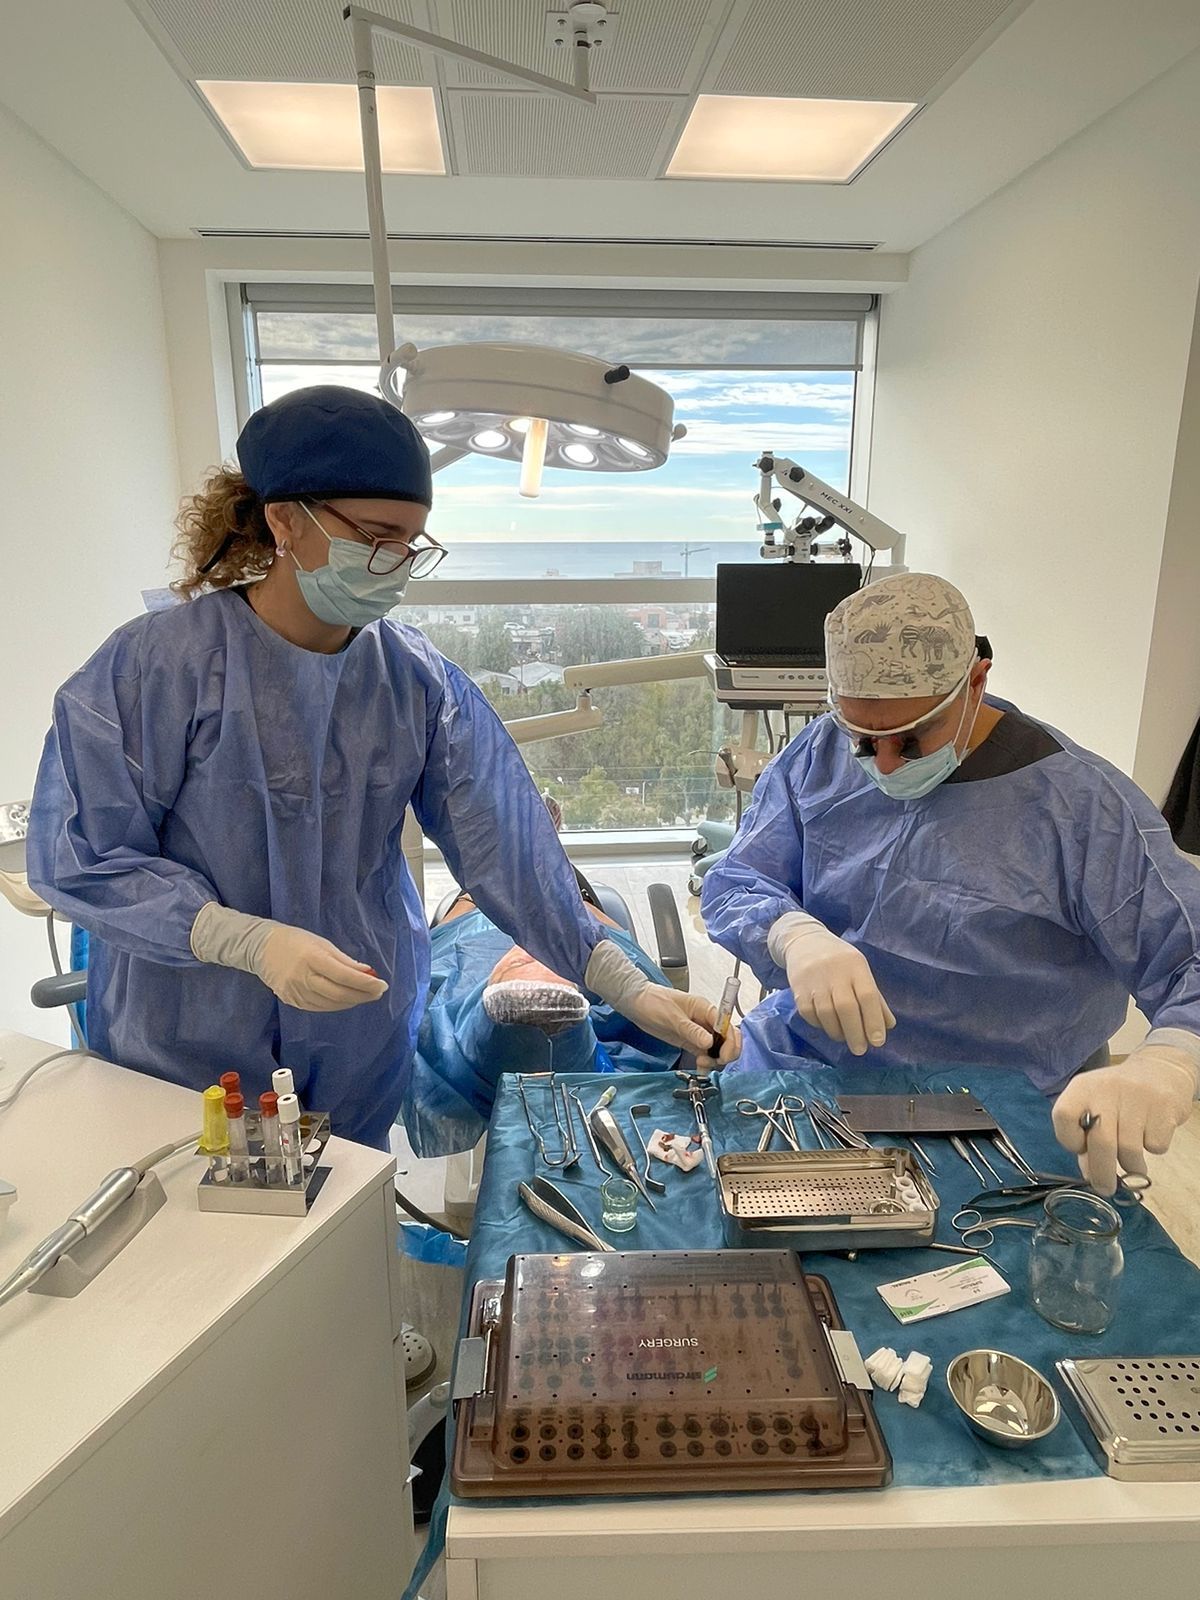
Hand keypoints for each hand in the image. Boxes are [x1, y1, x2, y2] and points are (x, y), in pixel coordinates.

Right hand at [191, 903, 386, 1012]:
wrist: (261, 948)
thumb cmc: (296, 941)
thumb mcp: (322, 944)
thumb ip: (345, 961)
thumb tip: (368, 974)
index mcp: (312, 958)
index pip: (345, 976)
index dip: (366, 983)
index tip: (382, 985)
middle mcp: (303, 978)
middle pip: (339, 994)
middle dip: (363, 995)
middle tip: (378, 993)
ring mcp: (296, 992)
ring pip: (331, 1004)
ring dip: (352, 1001)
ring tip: (365, 995)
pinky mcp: (292, 1001)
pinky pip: (320, 1007)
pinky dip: (337, 1004)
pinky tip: (347, 999)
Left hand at [623, 986, 741, 1063]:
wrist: (637, 1004)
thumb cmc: (654, 1003)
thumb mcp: (673, 1017)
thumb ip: (691, 1031)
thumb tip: (710, 1043)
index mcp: (706, 1009)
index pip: (727, 1026)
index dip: (730, 1043)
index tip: (723, 1056)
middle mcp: (706, 1021)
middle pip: (728, 1038)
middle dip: (727, 1052)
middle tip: (715, 1062)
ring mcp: (699, 1032)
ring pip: (718, 1048)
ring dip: (715, 1059)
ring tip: (702, 1064)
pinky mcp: (691, 1041)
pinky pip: (705, 1054)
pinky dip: (706, 1062)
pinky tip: (701, 1068)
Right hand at [769, 913, 894, 1055]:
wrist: (804, 941)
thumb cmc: (839, 960)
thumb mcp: (860, 971)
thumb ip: (875, 997)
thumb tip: (888, 1026)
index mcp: (855, 967)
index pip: (867, 995)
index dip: (874, 1020)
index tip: (878, 1041)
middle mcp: (835, 973)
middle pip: (846, 1008)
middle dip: (855, 1033)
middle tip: (860, 1050)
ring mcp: (814, 981)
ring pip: (826, 1014)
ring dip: (837, 1032)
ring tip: (844, 1038)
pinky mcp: (798, 989)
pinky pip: (809, 1014)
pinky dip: (820, 1025)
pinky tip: (827, 1026)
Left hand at [1051, 1045, 1197, 1194]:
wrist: (1161, 1070)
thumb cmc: (1120, 1097)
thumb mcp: (1096, 1107)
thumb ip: (1087, 1139)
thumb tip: (1089, 1176)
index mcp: (1082, 1087)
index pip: (1063, 1116)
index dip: (1070, 1139)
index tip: (1081, 1149)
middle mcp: (1107, 1089)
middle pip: (1100, 1142)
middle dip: (1102, 1173)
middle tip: (1106, 1188)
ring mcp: (1137, 1097)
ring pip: (1129, 1150)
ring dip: (1131, 1166)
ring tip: (1133, 1162)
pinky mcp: (1164, 1107)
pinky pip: (1155, 1146)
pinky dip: (1152, 1150)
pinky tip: (1150, 1135)